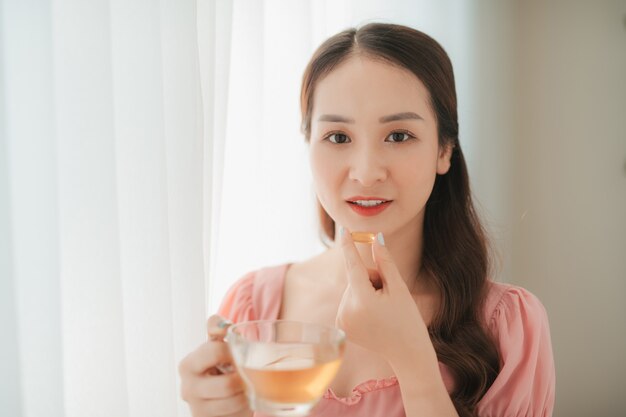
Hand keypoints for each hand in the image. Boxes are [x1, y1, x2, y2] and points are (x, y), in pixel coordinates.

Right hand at [178, 315, 251, 416]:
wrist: (219, 399)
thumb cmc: (220, 369)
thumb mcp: (218, 346)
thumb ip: (217, 329)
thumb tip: (222, 324)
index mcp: (188, 364)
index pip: (215, 351)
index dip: (234, 352)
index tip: (239, 354)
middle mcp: (188, 387)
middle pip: (227, 384)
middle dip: (243, 379)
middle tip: (246, 374)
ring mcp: (196, 407)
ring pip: (234, 402)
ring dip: (246, 394)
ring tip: (246, 387)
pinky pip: (233, 414)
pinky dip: (243, 406)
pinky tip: (242, 400)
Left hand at [335, 228, 430, 360]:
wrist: (406, 353)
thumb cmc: (407, 319)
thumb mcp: (399, 288)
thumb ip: (385, 262)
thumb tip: (376, 239)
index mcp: (362, 300)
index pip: (353, 266)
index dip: (349, 246)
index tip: (344, 230)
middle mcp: (346, 311)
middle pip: (355, 277)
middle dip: (371, 278)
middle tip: (388, 297)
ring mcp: (341, 320)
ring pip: (352, 288)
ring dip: (366, 291)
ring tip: (382, 309)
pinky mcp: (340, 326)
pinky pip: (348, 301)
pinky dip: (360, 301)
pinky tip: (373, 315)